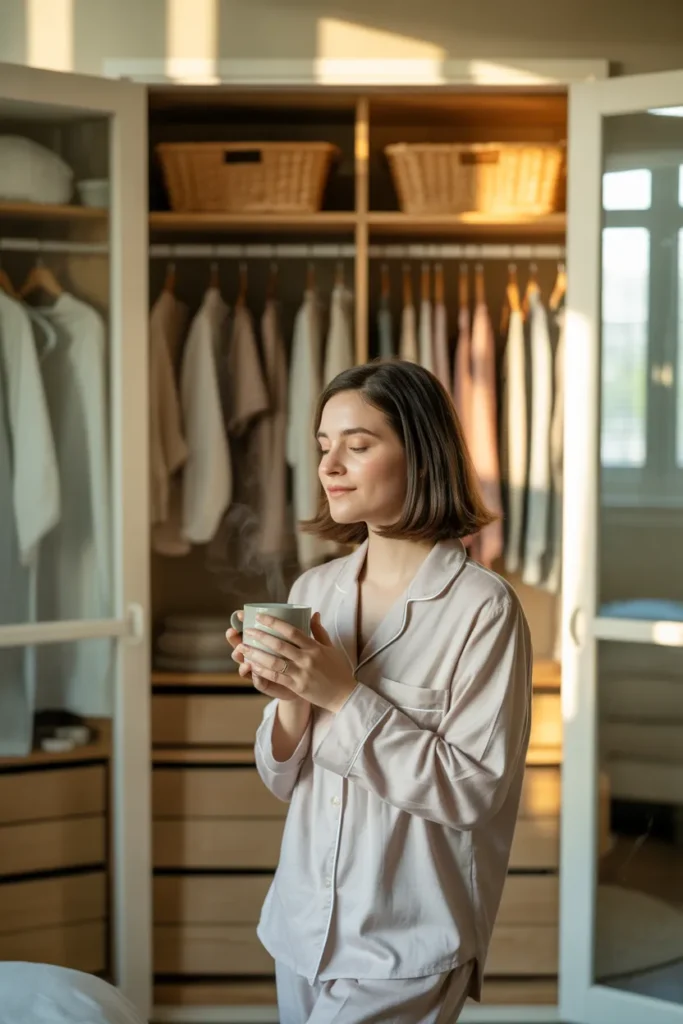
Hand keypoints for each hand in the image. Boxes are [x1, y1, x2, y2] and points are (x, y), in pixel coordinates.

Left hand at [240, 612, 357, 712]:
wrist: (344, 694)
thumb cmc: (337, 670)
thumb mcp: (330, 648)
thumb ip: (319, 631)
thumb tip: (314, 613)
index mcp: (314, 647)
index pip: (291, 631)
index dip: (274, 622)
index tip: (260, 617)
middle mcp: (307, 658)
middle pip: (279, 645)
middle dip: (260, 637)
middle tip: (247, 631)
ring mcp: (301, 673)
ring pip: (274, 662)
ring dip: (256, 654)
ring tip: (243, 649)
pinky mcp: (297, 687)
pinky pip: (276, 677)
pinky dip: (263, 671)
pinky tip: (253, 666)